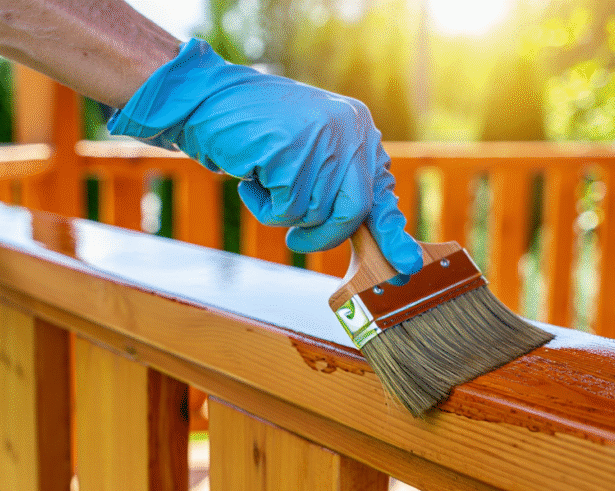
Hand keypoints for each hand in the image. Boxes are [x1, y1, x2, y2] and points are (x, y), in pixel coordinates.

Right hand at [107, 39, 422, 280]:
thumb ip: (337, 184)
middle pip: (354, 210)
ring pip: (315, 214)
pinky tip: (250, 176)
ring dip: (281, 212)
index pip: (381, 189)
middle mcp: (348, 129)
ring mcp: (323, 138)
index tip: (407, 265)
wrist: (206, 100)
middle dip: (324, 235)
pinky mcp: (293, 150)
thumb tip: (373, 233)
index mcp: (357, 128)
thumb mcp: (307, 153)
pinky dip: (262, 205)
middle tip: (296, 241)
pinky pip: (285, 210)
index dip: (391, 231)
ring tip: (262, 180)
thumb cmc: (255, 133)